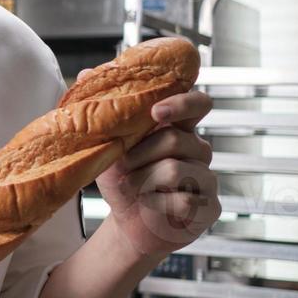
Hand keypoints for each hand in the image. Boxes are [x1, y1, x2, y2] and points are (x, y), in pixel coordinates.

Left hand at [84, 71, 220, 259]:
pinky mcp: (210, 206)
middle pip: (174, 139)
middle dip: (139, 154)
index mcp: (178, 128)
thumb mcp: (108, 145)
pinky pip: (184, 200)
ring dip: (143, 181)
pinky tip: (152, 205)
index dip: (181, 103)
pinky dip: (157, 204)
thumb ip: (106, 112)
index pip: (198, 103)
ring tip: (135, 188)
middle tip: (123, 167)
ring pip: (175, 170)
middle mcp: (198, 150)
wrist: (127, 222)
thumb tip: (86, 74)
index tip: (156, 112)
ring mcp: (207, 178)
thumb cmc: (123, 180)